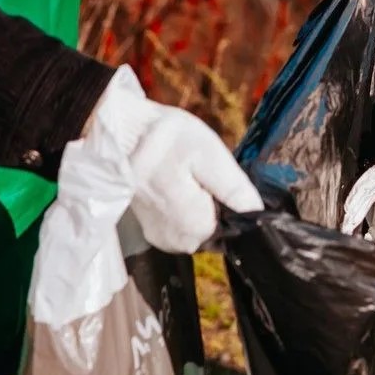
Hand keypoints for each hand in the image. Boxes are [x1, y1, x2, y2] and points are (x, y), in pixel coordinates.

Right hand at [74, 66, 261, 253]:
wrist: (118, 133)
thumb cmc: (165, 138)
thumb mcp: (208, 153)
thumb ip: (233, 188)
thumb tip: (257, 212)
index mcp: (194, 226)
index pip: (234, 228)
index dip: (232, 203)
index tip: (215, 178)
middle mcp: (177, 240)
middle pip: (217, 230)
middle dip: (216, 205)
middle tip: (199, 174)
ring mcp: (161, 237)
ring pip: (199, 230)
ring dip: (201, 208)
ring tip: (185, 178)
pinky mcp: (150, 228)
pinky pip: (181, 227)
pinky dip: (184, 209)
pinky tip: (175, 186)